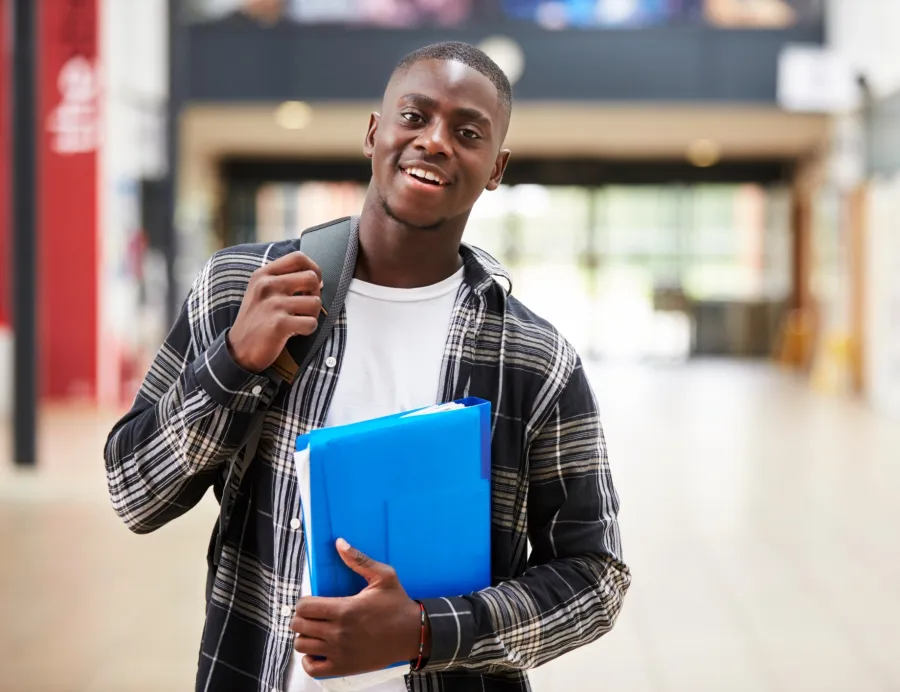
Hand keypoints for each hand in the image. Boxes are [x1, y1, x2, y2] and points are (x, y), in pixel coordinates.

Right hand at [227, 251, 322, 372]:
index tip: (313, 283)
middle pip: (312, 278)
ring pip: (316, 302)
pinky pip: (311, 323)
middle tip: (305, 307)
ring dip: (312, 315)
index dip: (313, 269)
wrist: (238, 350)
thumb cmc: (257, 320)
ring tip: (298, 321)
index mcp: (263, 275)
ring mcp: (273, 304)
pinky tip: (295, 332)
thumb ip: (282, 279)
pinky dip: (308, 330)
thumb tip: (317, 277)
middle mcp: (267, 286)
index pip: (298, 258)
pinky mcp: (279, 324)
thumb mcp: (261, 292)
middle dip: (315, 294)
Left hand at [290, 538, 429, 677]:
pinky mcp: (343, 667)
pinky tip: (319, 649)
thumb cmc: (398, 605)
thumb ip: (359, 560)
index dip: (304, 602)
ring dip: (305, 636)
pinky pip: (312, 668)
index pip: (304, 607)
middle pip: (299, 625)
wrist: (413, 634)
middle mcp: (339, 632)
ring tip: (316, 630)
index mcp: (345, 609)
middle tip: (314, 615)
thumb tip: (340, 543)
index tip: (314, 602)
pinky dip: (309, 659)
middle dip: (302, 618)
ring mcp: (339, 652)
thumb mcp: (384, 577)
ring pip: (302, 645)